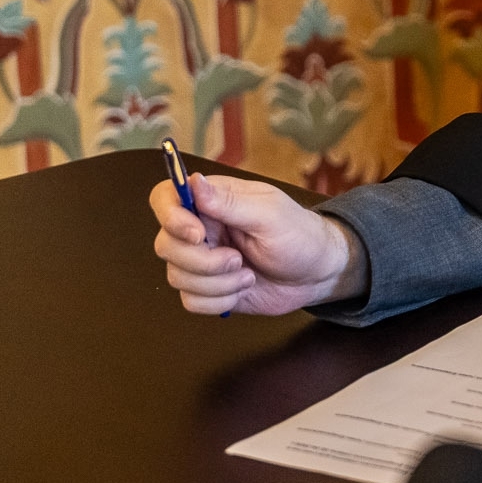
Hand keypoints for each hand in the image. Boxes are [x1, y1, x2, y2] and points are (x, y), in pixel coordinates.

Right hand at [148, 173, 368, 316]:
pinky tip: (243, 289)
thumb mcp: (270, 214)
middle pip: (166, 245)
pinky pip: (191, 301)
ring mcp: (202, 261)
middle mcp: (201, 229)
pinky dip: (218, 301)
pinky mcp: (208, 289)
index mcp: (212, 202)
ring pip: (177, 277)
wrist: (317, 274)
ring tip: (247, 274)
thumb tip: (193, 181)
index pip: (164, 198)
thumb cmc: (300, 236)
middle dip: (202, 261)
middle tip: (237, 260)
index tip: (198, 234)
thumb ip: (230, 202)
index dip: (170, 217)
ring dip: (217, 283)